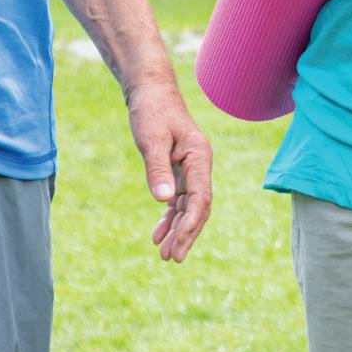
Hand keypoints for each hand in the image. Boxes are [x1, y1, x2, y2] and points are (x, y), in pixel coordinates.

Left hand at [127, 82, 213, 261]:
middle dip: (187, 234)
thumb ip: (158, 169)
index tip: (178, 244)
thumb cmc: (152, 112)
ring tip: (164, 254)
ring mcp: (191, 169)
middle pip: (199, 207)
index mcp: (199, 157)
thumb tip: (164, 201)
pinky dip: (170, 217)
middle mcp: (200, 165)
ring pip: (189, 206)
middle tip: (172, 259)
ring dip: (178, 230)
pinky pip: (179, 200)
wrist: (150, 93)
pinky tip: (159, 233)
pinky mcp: (179, 170)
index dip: (190, 223)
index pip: (201, 197)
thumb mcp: (151, 139)